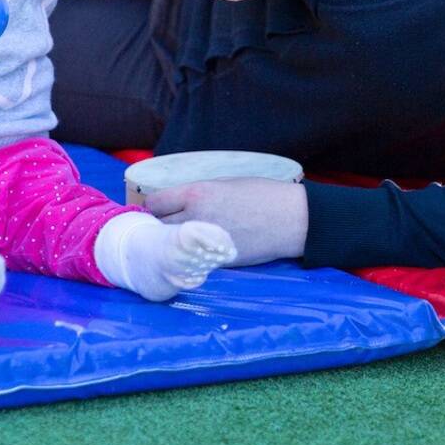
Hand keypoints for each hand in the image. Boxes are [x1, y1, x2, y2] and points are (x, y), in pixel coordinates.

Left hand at [144, 178, 307, 266]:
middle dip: (158, 225)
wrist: (290, 220)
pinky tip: (195, 251)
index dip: (154, 205)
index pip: (155, 202)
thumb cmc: (262, 194)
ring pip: (170, 245)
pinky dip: (188, 255)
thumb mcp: (225, 183)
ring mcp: (203, 242)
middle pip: (157, 225)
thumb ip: (198, 193)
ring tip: (177, 240)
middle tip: (164, 225)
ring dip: (169, 242)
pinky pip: (190, 258)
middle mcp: (195, 218)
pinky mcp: (214, 261)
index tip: (158, 208)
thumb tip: (178, 203)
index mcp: (197, 193)